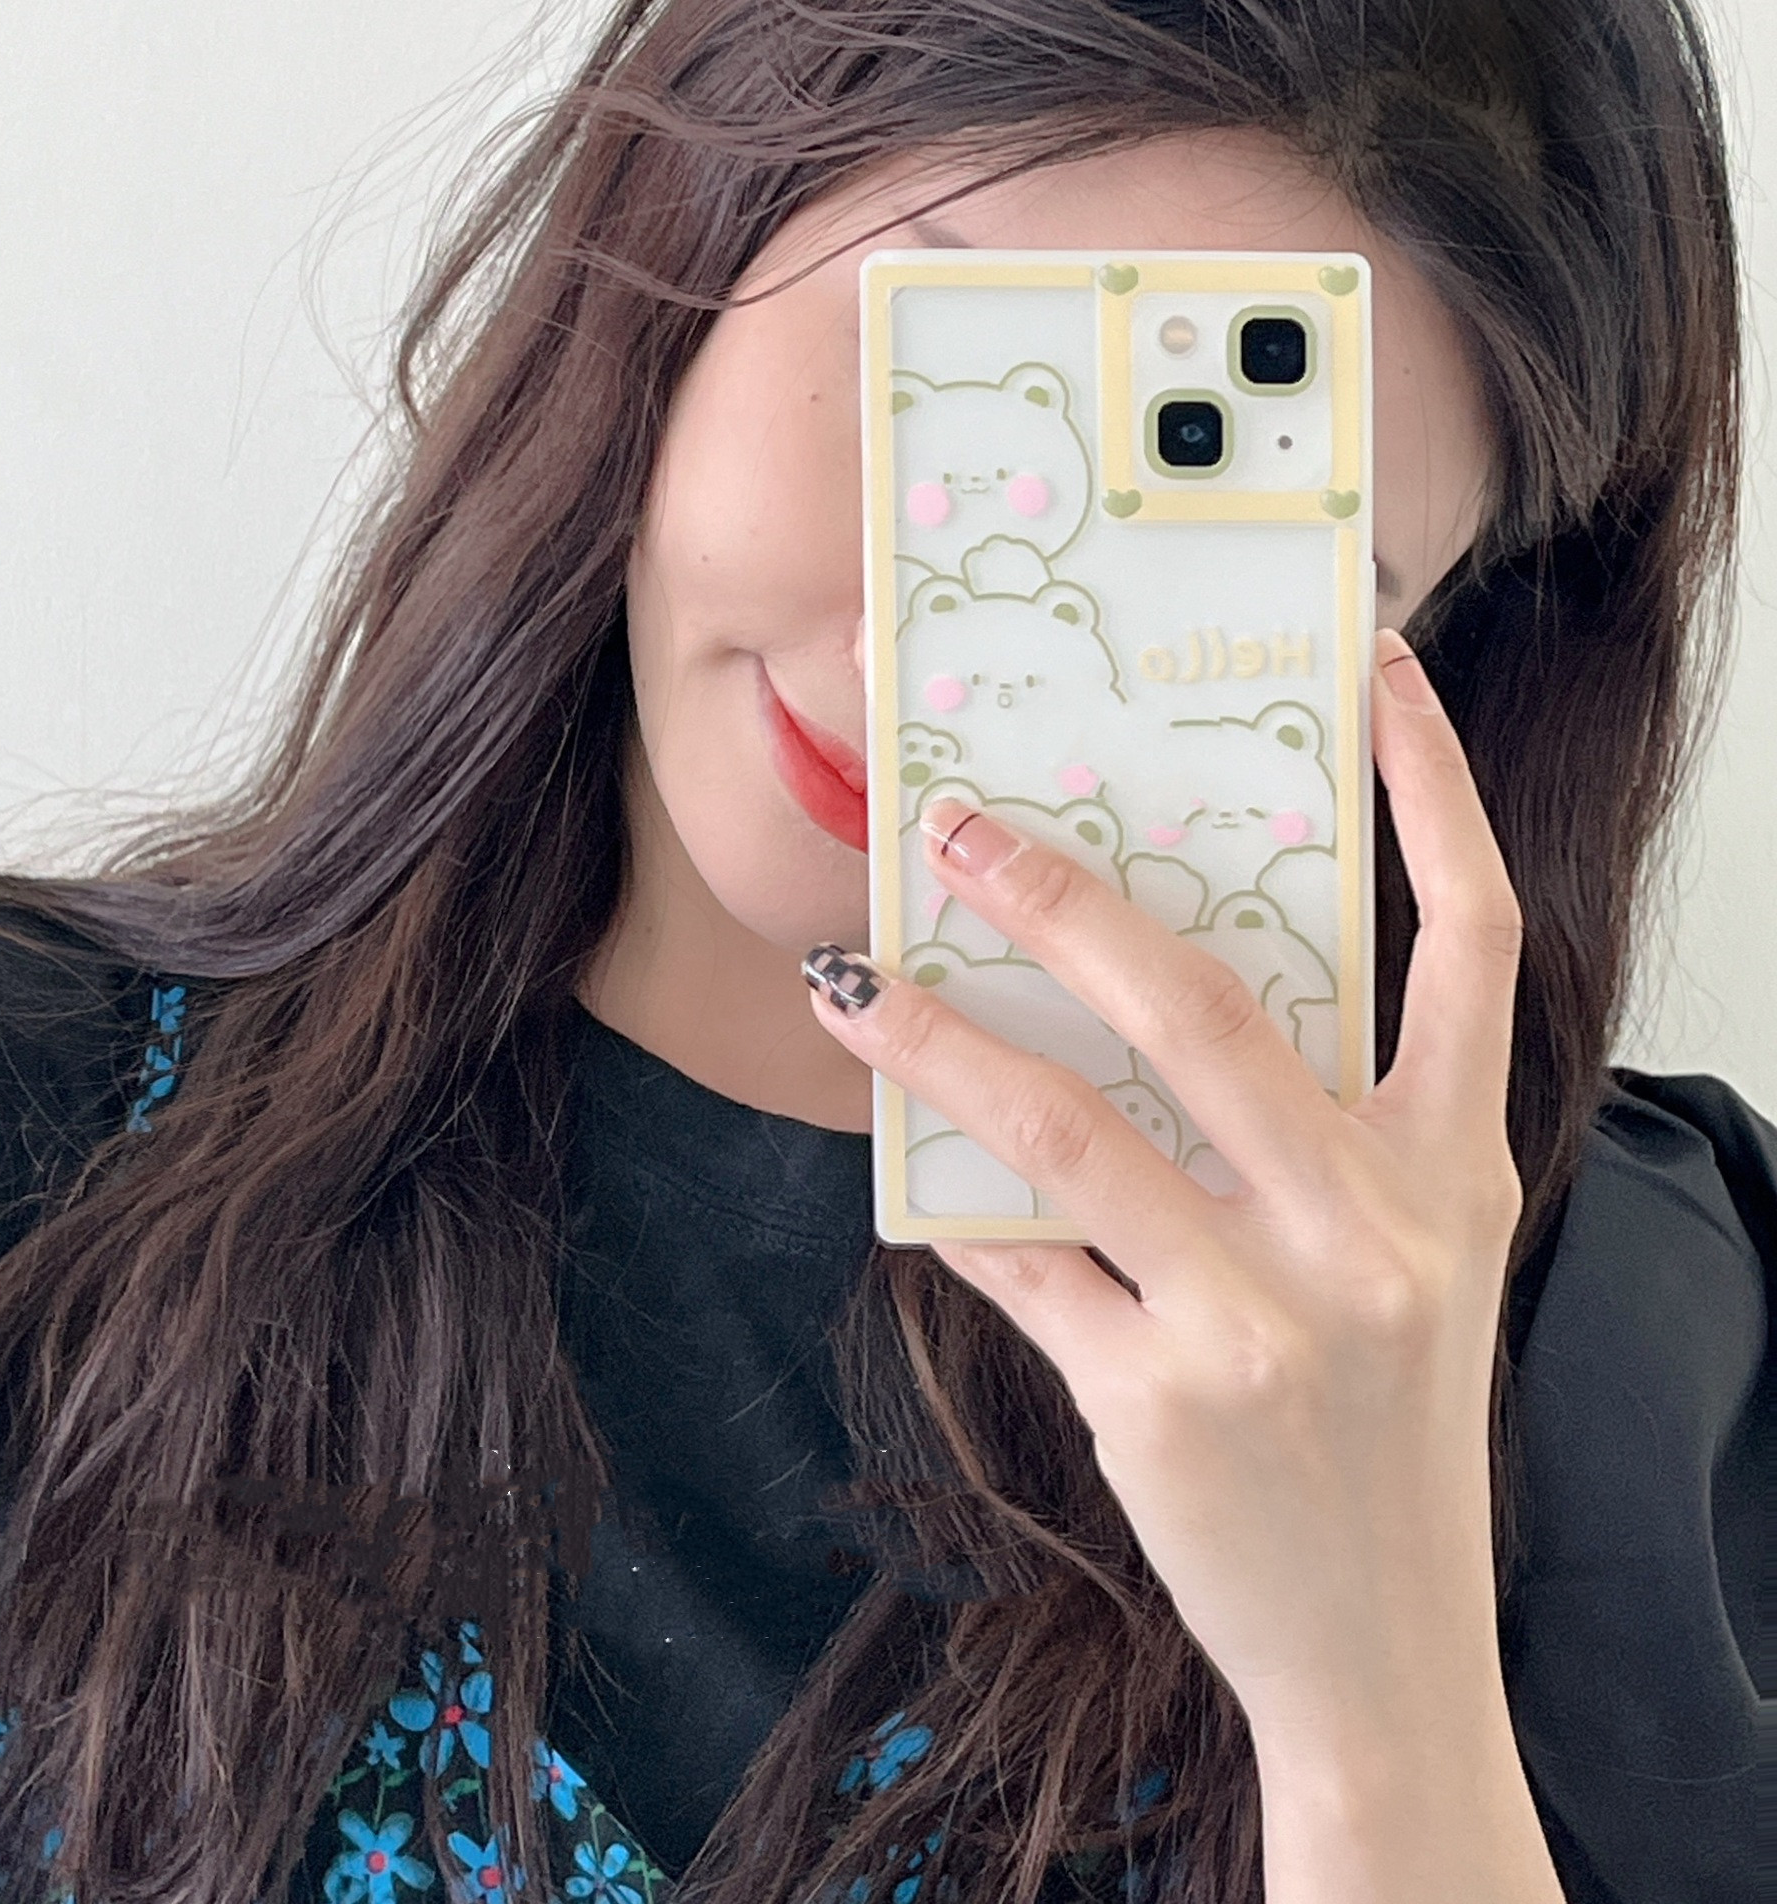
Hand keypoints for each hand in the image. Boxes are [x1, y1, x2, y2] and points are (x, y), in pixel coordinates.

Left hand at [801, 627, 1525, 1740]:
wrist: (1389, 1651)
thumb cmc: (1386, 1435)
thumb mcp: (1402, 1273)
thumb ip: (1316, 1146)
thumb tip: (1133, 1016)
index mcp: (1452, 1171)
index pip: (1474, 943)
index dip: (1435, 792)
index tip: (1373, 677)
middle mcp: (1375, 1226)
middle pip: (1208, 1004)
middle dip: (1065, 899)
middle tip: (958, 826)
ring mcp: (1268, 1315)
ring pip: (1070, 1124)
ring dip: (943, 1038)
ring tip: (854, 980)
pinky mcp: (1163, 1398)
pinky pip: (1024, 1263)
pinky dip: (949, 1206)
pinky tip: (897, 1168)